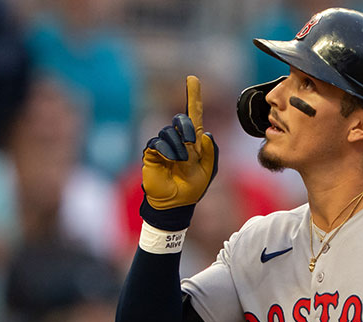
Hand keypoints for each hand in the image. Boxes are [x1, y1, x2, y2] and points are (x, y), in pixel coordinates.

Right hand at [141, 75, 218, 227]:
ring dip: (178, 147)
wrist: (176, 203)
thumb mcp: (209, 170)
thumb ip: (210, 153)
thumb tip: (204, 135)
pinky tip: (171, 161)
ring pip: (169, 132)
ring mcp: (164, 144)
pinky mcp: (152, 152)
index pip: (194, 113)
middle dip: (187, 128)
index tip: (192, 78)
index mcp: (194, 141)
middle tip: (191, 144)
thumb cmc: (193, 188)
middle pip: (181, 119)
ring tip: (181, 162)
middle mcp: (178, 139)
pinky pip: (158, 142)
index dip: (193, 95)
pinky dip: (167, 151)